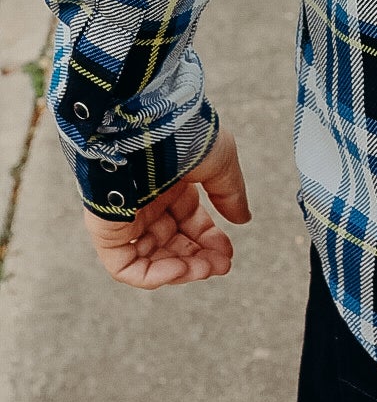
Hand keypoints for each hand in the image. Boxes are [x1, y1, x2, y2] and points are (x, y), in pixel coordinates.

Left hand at [82, 126, 250, 287]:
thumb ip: (230, 194)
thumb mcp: (220, 163)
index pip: (190, 222)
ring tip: (204, 269)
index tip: (228, 254)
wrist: (149, 125)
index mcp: (170, 184)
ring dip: (181, 269)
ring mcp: (126, 216)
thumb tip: (243, 220)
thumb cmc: (186, 136)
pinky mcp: (106, 230)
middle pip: (172, 243)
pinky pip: (124, 266)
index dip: (210, 240)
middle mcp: (147, 202)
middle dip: (199, 258)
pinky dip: (152, 275)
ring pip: (151, 258)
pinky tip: (179, 270)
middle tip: (221, 266)